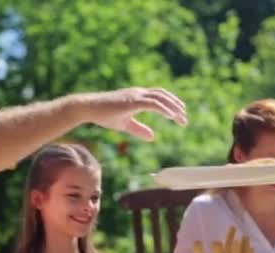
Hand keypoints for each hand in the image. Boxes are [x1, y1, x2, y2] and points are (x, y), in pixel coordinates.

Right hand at [69, 87, 186, 140]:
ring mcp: (135, 95)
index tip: (180, 114)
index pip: (159, 96)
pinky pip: (153, 104)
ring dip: (173, 108)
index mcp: (137, 96)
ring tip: (182, 118)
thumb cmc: (104, 115)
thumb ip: (139, 129)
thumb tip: (153, 137)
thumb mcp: (125, 125)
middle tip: (185, 118)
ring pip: (160, 98)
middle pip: (163, 95)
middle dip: (176, 105)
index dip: (171, 103)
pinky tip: (172, 117)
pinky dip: (164, 109)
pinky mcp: (132, 101)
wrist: (89, 109)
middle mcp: (138, 93)